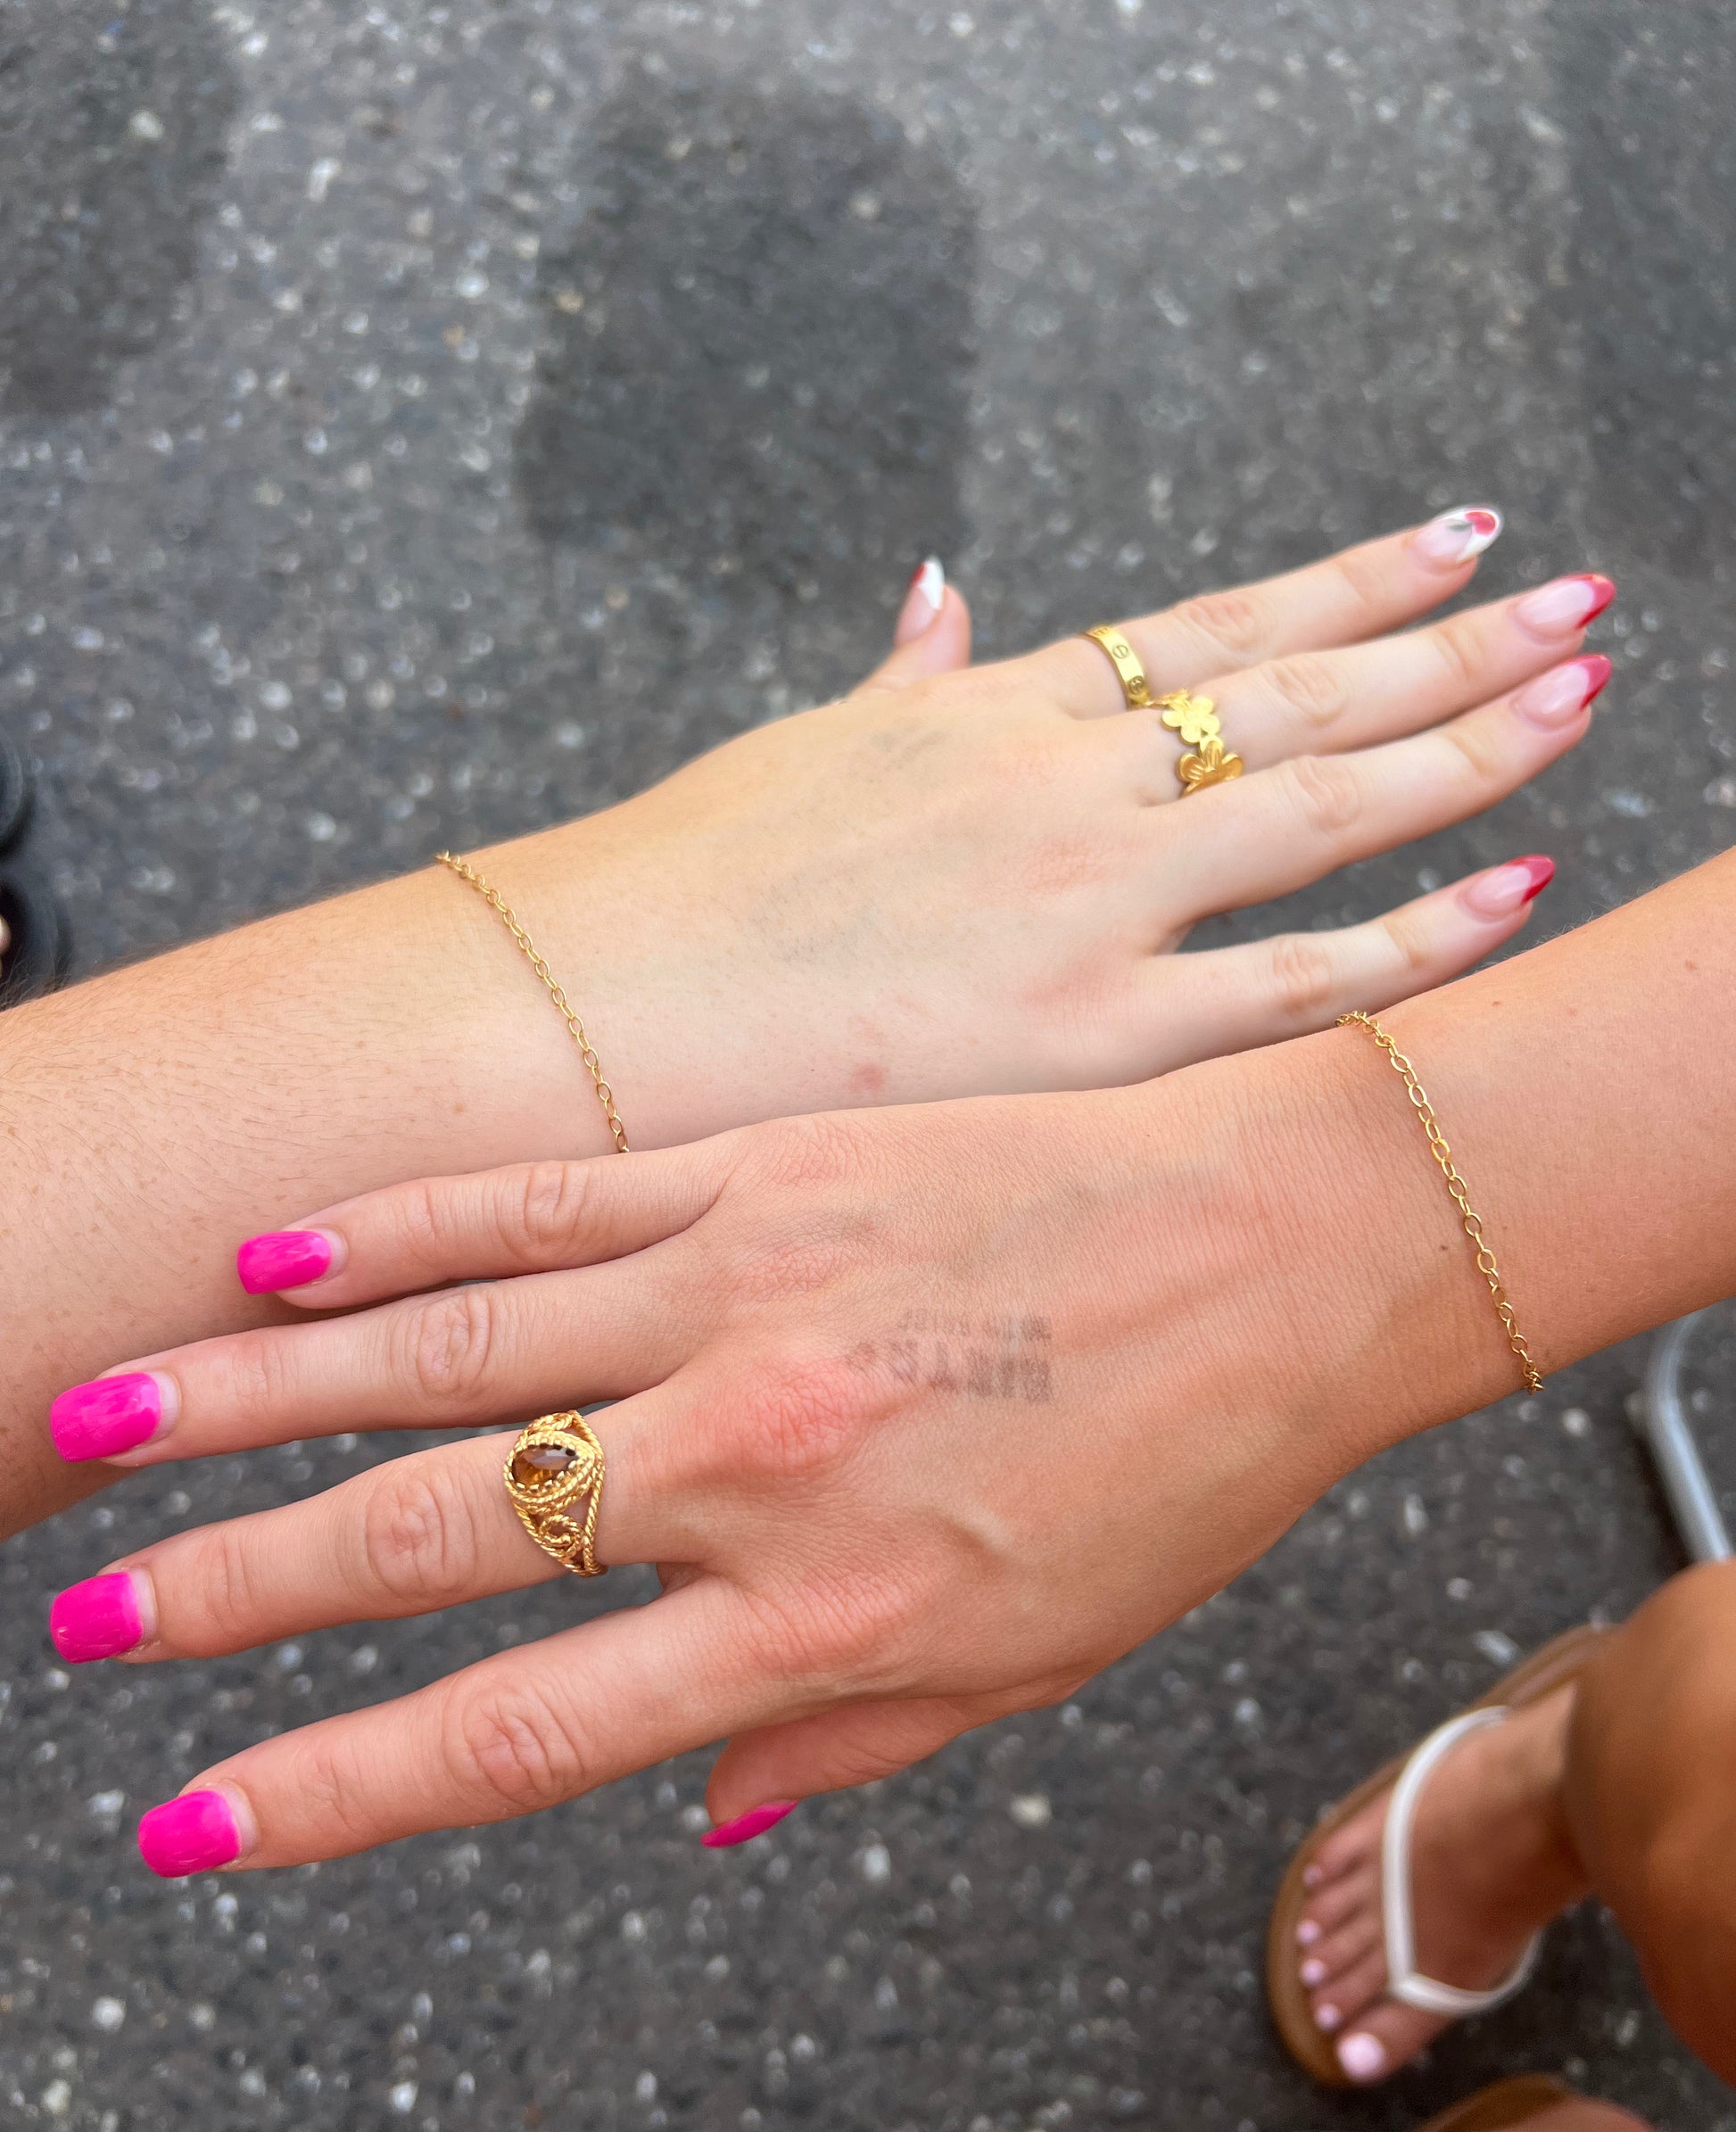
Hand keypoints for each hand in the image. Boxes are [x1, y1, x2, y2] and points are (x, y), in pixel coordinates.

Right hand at [48, 1042, 1436, 1871]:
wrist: (1289, 1237)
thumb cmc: (1181, 1462)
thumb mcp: (1039, 1662)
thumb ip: (852, 1743)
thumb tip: (698, 1812)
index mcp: (816, 1612)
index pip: (520, 1729)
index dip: (337, 1790)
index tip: (198, 1821)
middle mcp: (746, 1458)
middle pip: (431, 1537)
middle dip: (234, 1592)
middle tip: (93, 1629)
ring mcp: (738, 1292)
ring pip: (437, 1351)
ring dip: (248, 1399)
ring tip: (103, 1423)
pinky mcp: (761, 1168)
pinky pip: (539, 1204)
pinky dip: (399, 1233)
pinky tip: (281, 1259)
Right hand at [512, 516, 1610, 1141]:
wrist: (583, 1013)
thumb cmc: (676, 891)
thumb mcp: (801, 756)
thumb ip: (900, 682)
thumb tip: (944, 600)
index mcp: (993, 715)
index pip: (1209, 630)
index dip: (1345, 582)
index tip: (1453, 543)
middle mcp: (1062, 784)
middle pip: (1299, 695)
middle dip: (1449, 643)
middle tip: (1577, 604)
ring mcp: (1083, 902)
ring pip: (1318, 806)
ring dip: (1463, 744)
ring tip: (1580, 697)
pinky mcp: (1081, 1035)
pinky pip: (1282, 985)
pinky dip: (1403, 939)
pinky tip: (1505, 896)